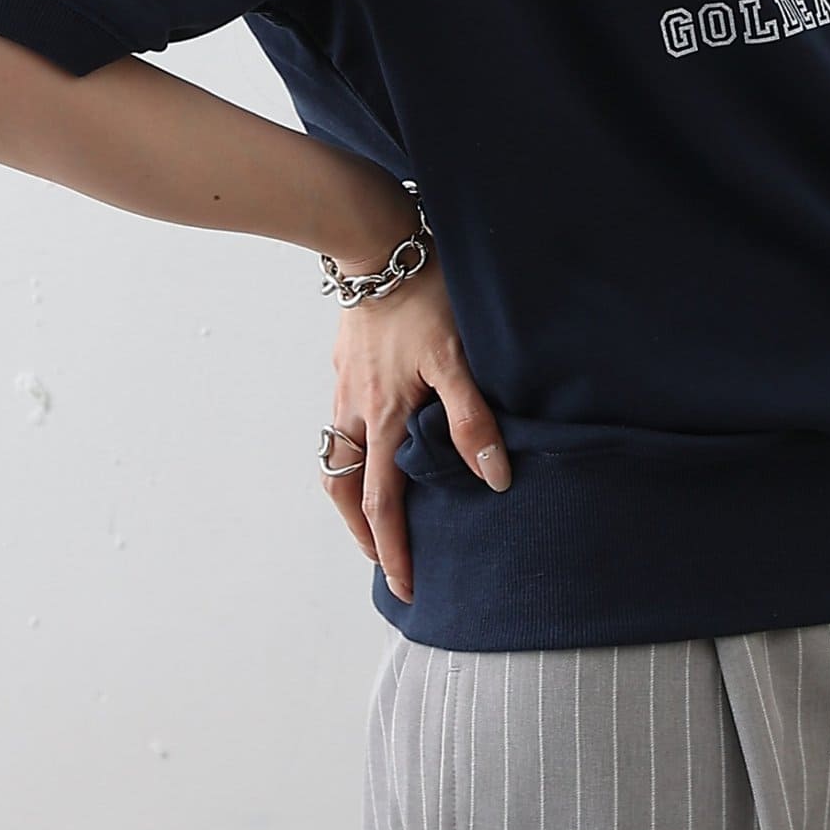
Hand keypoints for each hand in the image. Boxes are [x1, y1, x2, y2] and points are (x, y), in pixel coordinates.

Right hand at [321, 240, 510, 604]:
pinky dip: (353, 444)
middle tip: (383, 555)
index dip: (393, 550)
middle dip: (362, 531)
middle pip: (345, 489)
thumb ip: (472, 419)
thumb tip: (492, 478)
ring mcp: (344, 385)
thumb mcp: (457, 358)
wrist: (378, 244)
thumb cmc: (424, 297)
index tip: (403, 586)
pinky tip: (377, 434)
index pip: (383, 503)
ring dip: (352, 490)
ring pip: (337, 454)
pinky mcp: (344, 361)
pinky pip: (341, 417)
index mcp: (384, 418)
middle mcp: (356, 410)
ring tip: (374, 507)